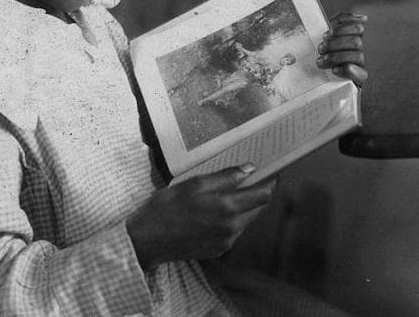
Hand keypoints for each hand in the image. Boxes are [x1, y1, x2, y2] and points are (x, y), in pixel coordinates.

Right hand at [126, 165, 275, 269]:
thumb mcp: (195, 184)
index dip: (270, 182)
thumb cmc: (167, 207)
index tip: (272, 173)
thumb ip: (225, 177)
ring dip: (244, 208)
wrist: (146, 239)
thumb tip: (249, 169)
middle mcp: (232, 228)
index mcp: (228, 208)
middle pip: (258, 209)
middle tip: (251, 180)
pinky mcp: (217, 250)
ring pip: (246, 221)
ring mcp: (225, 241)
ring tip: (228, 195)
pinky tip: (215, 212)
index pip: (263, 195)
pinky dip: (231, 220)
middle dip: (258, 194)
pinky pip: (233, 232)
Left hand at [317, 12, 367, 86]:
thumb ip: (341, 21)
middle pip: (356, 41)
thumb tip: (363, 17)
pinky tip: (335, 70)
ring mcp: (361, 64)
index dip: (342, 29)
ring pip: (357, 55)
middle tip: (320, 49)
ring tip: (321, 61)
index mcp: (354, 36)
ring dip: (336, 57)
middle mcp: (359, 49)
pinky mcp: (359, 78)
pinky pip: (362, 74)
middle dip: (335, 44)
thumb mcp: (329, 35)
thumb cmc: (325, 53)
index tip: (326, 34)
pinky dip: (347, 70)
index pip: (358, 27)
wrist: (320, 79)